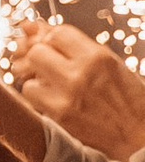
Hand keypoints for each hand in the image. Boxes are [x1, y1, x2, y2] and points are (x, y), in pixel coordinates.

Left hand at [12, 22, 144, 158]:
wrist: (136, 134)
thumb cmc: (125, 98)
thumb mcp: (110, 64)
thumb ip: (78, 48)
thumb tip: (34, 27)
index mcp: (98, 55)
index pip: (58, 33)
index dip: (53, 41)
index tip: (57, 51)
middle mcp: (82, 71)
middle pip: (37, 51)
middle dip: (40, 58)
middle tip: (50, 69)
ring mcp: (68, 93)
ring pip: (28, 73)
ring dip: (35, 79)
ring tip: (52, 87)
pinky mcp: (59, 114)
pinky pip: (30, 94)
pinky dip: (36, 96)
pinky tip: (52, 100)